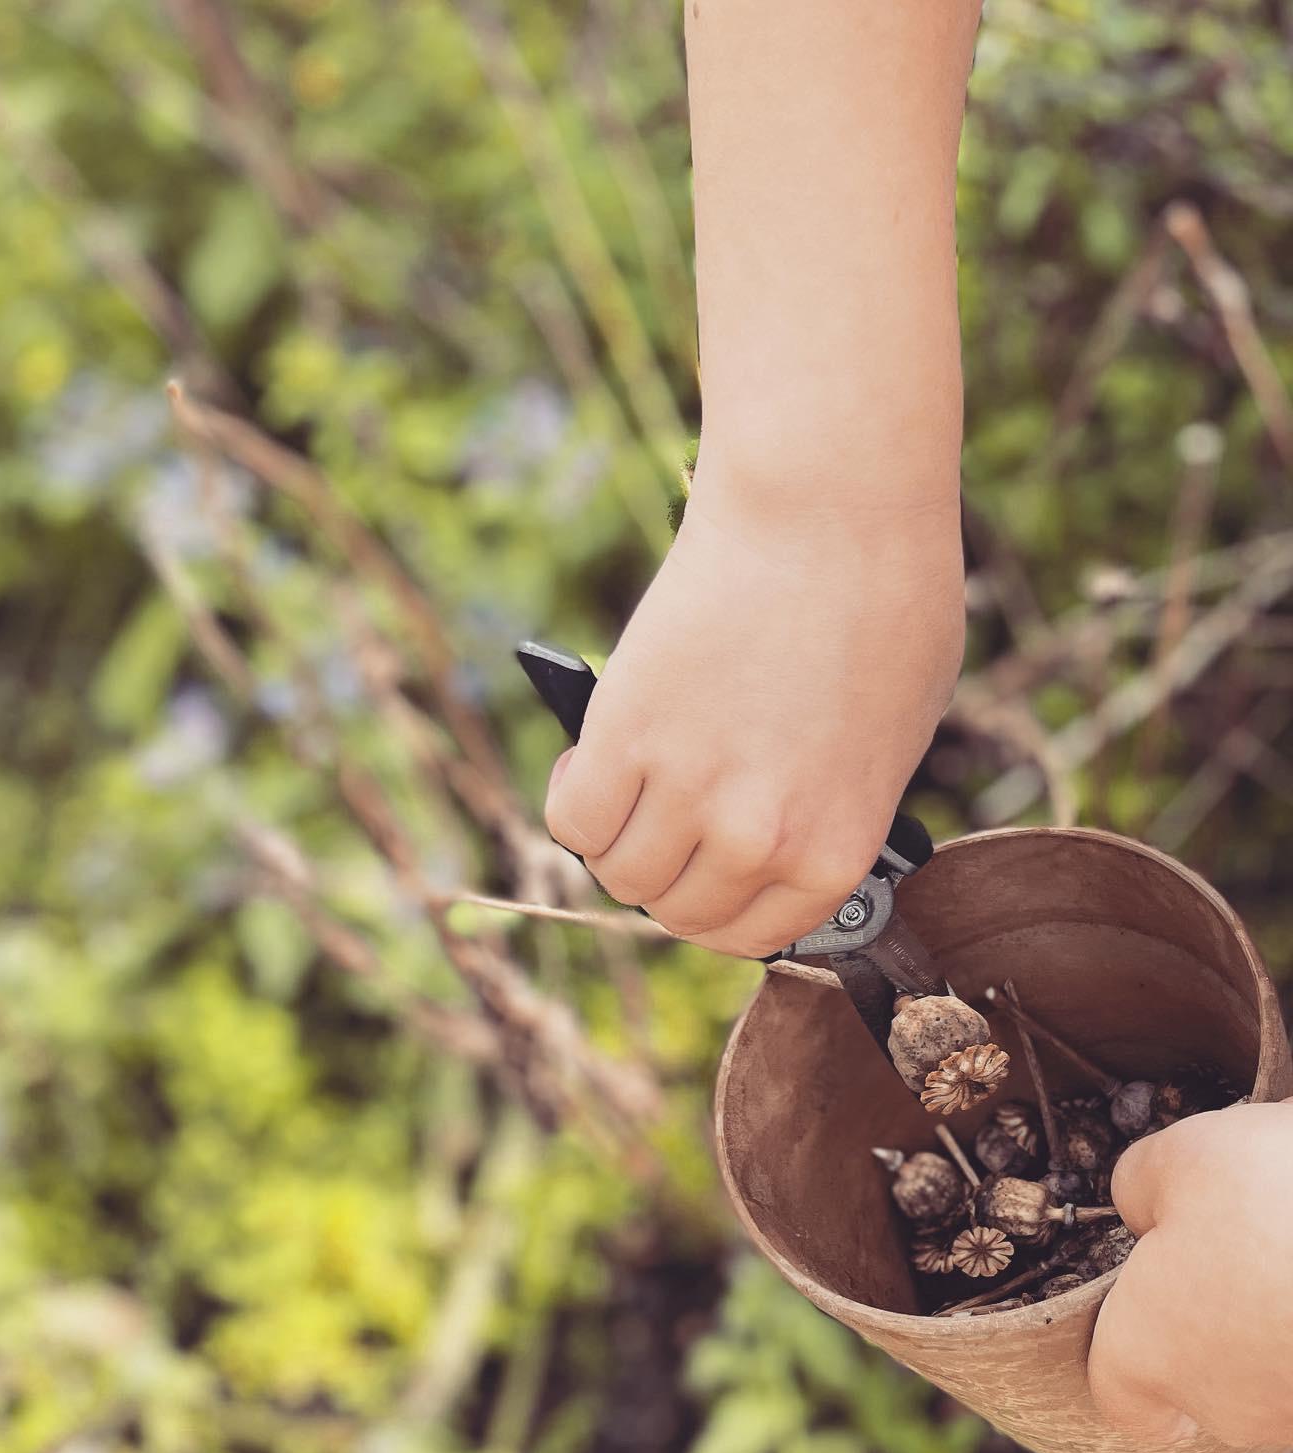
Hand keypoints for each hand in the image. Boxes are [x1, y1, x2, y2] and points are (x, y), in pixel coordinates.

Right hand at [542, 489, 963, 956]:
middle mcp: (758, 840)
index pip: (747, 933)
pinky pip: (573, 820)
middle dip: (664, 874)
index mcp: (833, 851)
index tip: (700, 873)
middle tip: (658, 822)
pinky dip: (572, 799)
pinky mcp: (625, 738)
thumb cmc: (882, 599)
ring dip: (616, 841)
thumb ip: (832, 806)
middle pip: (675, 909)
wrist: (830, 509)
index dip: (716, 905)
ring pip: (619, 872)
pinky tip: (587, 759)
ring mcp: (688, 793)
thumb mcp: (889, 737)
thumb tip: (783, 834)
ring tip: (623, 788)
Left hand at [1088, 1100, 1292, 1447]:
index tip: (1140, 1302)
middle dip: (1212, 1315)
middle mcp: (1225, 1405)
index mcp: (1148, 1353)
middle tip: (1231, 1241)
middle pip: (1202, 1376)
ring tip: (1290, 1235)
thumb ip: (1138, 1188)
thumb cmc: (1271, 1196)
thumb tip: (1142, 1208)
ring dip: (1277, 1313)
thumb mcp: (1177, 1158)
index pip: (1119, 1394)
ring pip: (1273, 1369)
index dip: (1125, 1349)